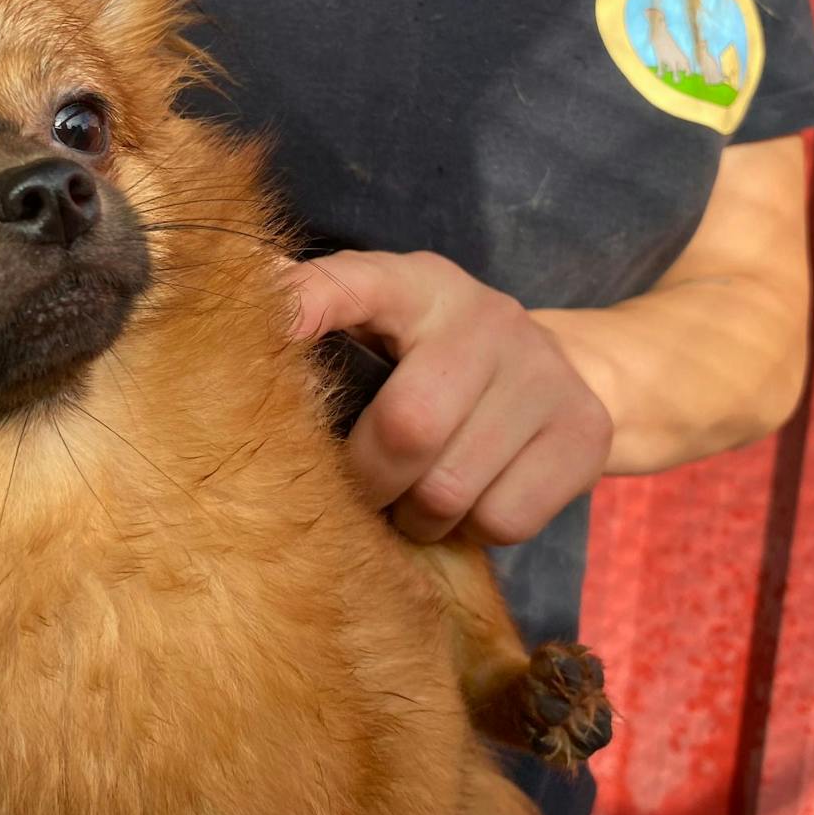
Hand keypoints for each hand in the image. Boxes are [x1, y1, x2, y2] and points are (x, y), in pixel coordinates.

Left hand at [284, 251, 611, 544]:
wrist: (564, 373)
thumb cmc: (436, 358)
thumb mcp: (380, 322)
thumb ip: (315, 313)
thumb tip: (229, 295)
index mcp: (417, 284)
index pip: (352, 285)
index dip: (304, 312)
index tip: (264, 342)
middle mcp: (486, 316)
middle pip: (407, 426)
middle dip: (368, 480)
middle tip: (360, 491)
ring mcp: (544, 374)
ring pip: (451, 489)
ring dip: (416, 515)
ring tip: (411, 499)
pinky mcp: (584, 432)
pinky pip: (503, 519)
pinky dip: (472, 530)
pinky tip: (469, 501)